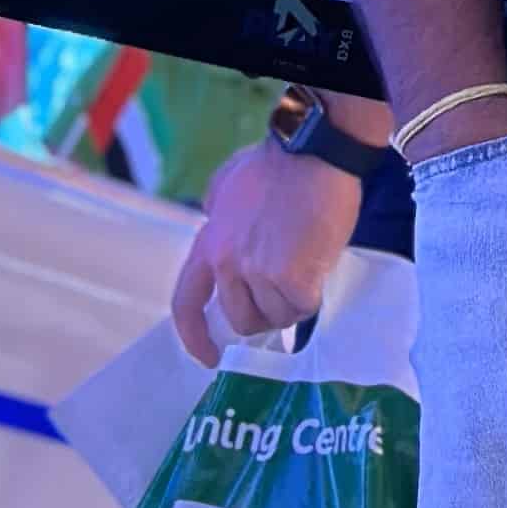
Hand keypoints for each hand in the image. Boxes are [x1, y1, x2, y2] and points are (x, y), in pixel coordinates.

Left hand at [171, 138, 360, 363]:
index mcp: (208, 244)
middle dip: (264, 313)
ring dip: (292, 301)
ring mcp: (260, 272)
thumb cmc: (277, 162)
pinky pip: (303, 307)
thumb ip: (216, 212)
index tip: (210, 356)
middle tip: (285, 292)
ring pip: (276, 315)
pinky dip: (313, 295)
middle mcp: (228, 263)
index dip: (195, 336)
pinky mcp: (293, 277)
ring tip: (307, 267)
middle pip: (241, 318)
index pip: (186, 303)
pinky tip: (319, 269)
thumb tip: (215, 222)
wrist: (314, 152)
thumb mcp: (226, 184)